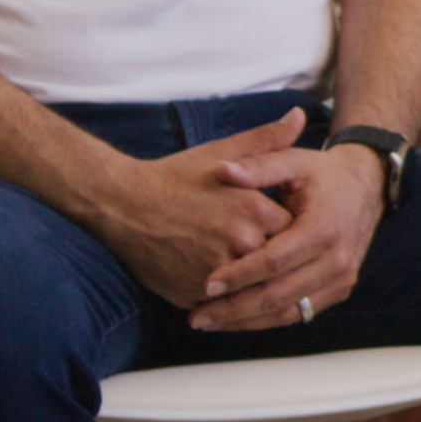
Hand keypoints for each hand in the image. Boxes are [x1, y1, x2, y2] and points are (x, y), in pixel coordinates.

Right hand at [83, 110, 305, 308]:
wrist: (122, 204)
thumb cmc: (174, 177)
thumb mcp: (223, 153)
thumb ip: (267, 140)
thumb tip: (299, 116)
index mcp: (256, 210)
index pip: (295, 231)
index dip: (288, 232)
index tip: (280, 229)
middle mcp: (242, 243)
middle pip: (276, 262)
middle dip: (273, 260)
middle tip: (266, 256)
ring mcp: (218, 273)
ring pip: (252, 288)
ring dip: (253, 284)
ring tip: (245, 274)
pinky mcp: (195, 294)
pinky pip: (225, 306)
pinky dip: (228, 300)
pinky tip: (225, 290)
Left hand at [190, 134, 390, 332]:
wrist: (367, 187)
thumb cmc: (323, 174)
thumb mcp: (295, 161)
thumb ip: (259, 167)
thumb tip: (221, 170)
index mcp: (324, 228)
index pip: (275, 261)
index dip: (239, 275)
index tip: (206, 284)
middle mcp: (337, 260)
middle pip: (278, 294)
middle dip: (235, 308)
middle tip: (197, 316)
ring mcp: (341, 279)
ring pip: (287, 311)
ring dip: (247, 321)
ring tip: (209, 322)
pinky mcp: (339, 290)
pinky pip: (299, 313)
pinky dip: (266, 319)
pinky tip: (236, 319)